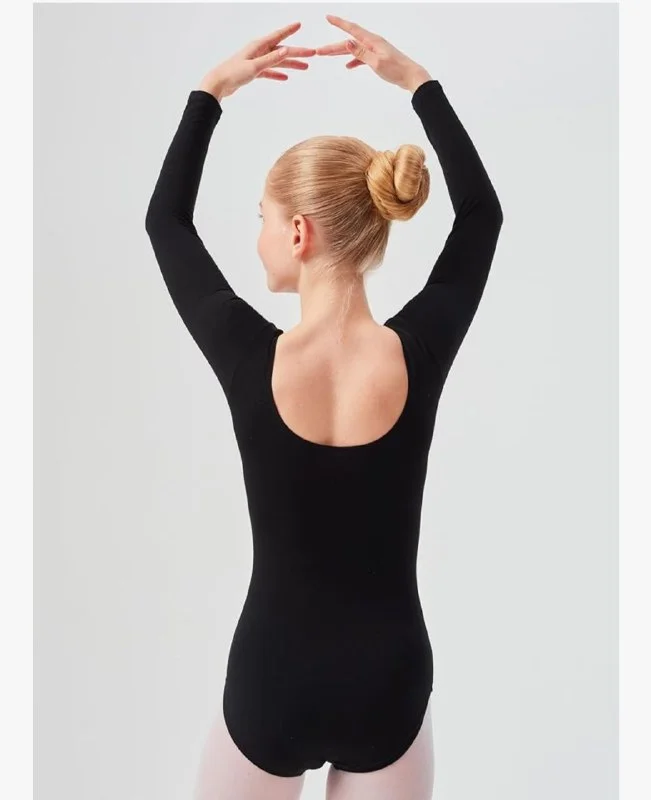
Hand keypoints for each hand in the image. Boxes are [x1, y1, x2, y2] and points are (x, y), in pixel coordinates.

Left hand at [199, 21, 315, 100]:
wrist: (219, 84)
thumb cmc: (233, 73)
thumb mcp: (254, 66)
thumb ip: (271, 59)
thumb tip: (287, 50)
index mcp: (258, 46)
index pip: (278, 36)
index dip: (289, 30)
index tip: (299, 24)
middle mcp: (258, 51)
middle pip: (282, 51)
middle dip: (297, 52)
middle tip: (312, 54)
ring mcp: (256, 61)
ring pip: (277, 61)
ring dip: (291, 64)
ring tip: (305, 67)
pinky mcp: (253, 72)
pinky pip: (269, 72)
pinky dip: (277, 74)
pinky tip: (285, 78)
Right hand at [316, 14, 431, 92]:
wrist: (411, 77)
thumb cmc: (396, 70)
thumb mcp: (376, 62)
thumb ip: (360, 53)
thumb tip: (347, 41)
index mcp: (372, 41)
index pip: (352, 29)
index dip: (339, 23)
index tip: (328, 17)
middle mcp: (372, 43)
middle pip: (349, 42)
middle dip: (333, 46)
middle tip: (319, 51)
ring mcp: (375, 51)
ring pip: (353, 50)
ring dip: (340, 52)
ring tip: (327, 56)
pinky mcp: (377, 58)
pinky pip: (361, 57)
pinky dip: (353, 61)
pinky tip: (347, 66)